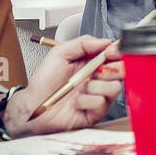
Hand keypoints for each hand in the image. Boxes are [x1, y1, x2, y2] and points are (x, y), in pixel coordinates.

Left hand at [5, 35, 123, 135]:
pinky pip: (102, 103)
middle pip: (122, 71)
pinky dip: (87, 100)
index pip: (114, 55)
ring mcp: (98, 96)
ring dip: (97, 86)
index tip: (111, 52)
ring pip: (115, 87)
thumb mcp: (60, 53)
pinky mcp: (95, 113)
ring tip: (82, 87)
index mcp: (91, 63)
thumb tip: (105, 41)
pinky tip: (77, 102)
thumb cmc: (43, 81)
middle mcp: (97, 79)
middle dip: (116, 68)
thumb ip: (83, 43)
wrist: (33, 105)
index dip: (118, 52)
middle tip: (100, 70)